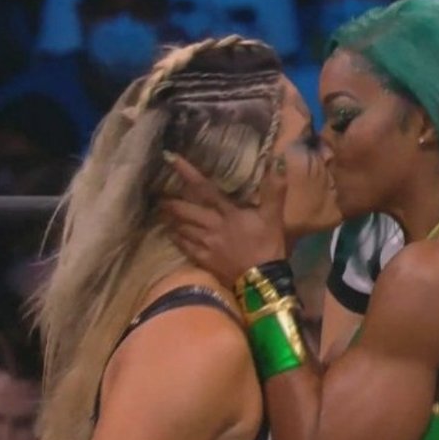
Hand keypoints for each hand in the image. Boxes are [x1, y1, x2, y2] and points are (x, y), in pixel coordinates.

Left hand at [164, 155, 288, 286]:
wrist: (263, 281)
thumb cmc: (268, 246)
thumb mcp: (274, 216)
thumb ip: (274, 189)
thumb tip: (279, 161)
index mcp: (228, 213)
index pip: (204, 188)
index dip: (187, 172)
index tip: (170, 158)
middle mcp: (212, 226)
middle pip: (185, 210)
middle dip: (171, 202)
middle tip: (159, 196)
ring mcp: (206, 245)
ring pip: (182, 228)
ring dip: (171, 219)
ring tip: (162, 213)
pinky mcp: (204, 260)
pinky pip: (185, 247)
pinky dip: (177, 238)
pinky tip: (172, 234)